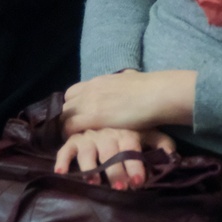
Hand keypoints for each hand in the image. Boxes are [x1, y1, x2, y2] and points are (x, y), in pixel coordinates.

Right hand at [54, 127, 178, 189]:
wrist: (107, 105)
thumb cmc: (129, 127)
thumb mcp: (146, 130)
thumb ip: (160, 141)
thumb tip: (173, 154)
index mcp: (126, 131)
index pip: (131, 147)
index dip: (134, 164)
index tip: (138, 181)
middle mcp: (107, 133)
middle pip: (110, 153)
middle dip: (115, 171)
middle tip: (120, 188)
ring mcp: (89, 136)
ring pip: (88, 152)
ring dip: (90, 168)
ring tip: (94, 182)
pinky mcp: (74, 140)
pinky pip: (66, 149)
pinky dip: (62, 160)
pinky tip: (61, 172)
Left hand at [62, 69, 195, 135]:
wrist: (158, 94)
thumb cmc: (151, 89)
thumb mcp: (131, 79)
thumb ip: (122, 81)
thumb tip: (126, 79)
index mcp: (99, 80)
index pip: (73, 92)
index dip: (74, 105)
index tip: (80, 116)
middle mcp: (91, 88)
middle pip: (65, 104)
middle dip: (68, 117)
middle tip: (76, 130)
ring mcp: (89, 102)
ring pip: (64, 115)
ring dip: (67, 126)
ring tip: (76, 138)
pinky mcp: (92, 117)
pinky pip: (69, 127)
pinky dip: (69, 135)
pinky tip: (78, 142)